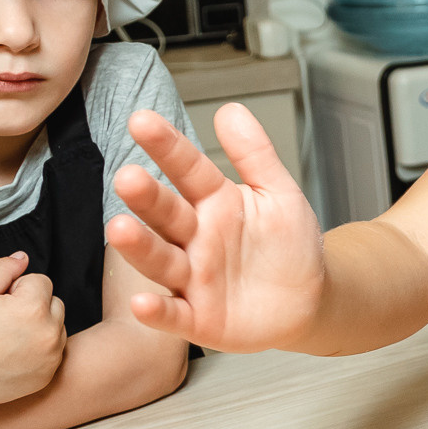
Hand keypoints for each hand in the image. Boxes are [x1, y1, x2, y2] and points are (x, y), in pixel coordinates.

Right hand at [0, 251, 66, 407]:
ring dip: (39, 326)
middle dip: (32, 305)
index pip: (39, 280)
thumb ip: (2, 268)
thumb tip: (22, 258)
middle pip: (53, 302)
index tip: (0, 305)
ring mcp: (53, 355)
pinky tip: (15, 354)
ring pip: (56, 326)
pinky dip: (40, 349)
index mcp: (33, 308)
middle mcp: (49, 332)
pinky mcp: (50, 372)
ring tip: (8, 338)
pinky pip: (54, 350)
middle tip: (3, 321)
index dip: (16, 289)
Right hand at [105, 105, 324, 351]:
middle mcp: (195, 238)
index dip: (167, 147)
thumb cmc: (288, 246)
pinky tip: (141, 302)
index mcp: (214, 203)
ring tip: (119, 228)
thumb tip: (231, 109)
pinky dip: (157, 312)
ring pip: (161, 260)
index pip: (188, 170)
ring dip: (140, 247)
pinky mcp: (199, 319)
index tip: (142, 120)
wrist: (309, 300)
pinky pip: (174, 316)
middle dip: (146, 197)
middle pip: (167, 214)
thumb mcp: (279, 194)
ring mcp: (194, 279)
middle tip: (128, 177)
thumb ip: (255, 154)